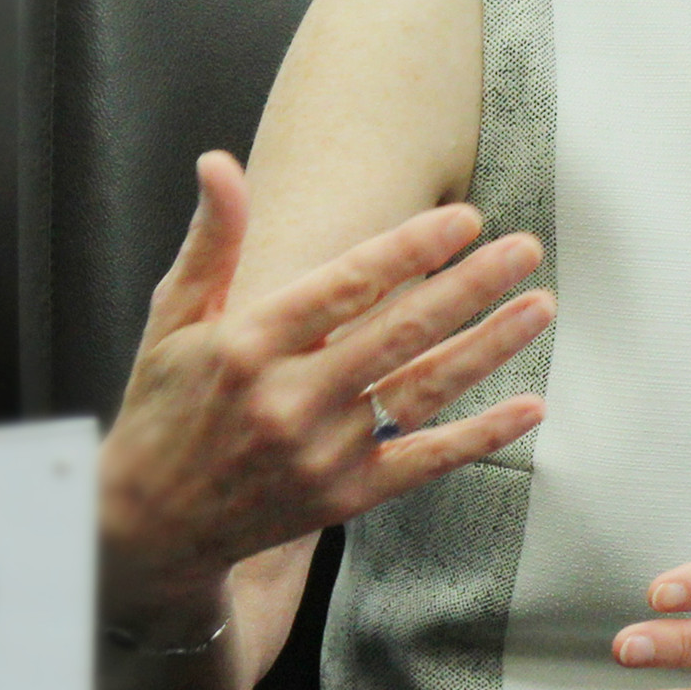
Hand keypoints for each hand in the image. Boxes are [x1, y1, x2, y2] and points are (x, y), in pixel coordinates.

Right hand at [97, 151, 551, 632]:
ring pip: (422, 390)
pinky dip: (481, 436)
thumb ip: (212, 241)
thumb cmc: (164, 406)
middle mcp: (288, 398)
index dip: (410, 249)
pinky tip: (531, 406)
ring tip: (540, 305)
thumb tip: (219, 162)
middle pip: (398, 332)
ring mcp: (321, 452)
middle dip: (469, 286)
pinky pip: (425, 461)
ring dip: (489, 347)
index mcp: (248, 343)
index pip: (346, 285)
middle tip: (524, 247)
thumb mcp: (172, 318)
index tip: (465, 218)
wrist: (150, 527)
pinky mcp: (344, 497)